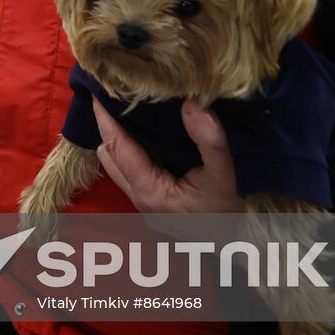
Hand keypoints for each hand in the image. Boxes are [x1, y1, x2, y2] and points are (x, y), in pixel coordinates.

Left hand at [92, 97, 244, 213]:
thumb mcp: (225, 174)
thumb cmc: (230, 210)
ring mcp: (143, 202)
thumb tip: (192, 103)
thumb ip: (210, 140)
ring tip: (126, 111)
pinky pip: (128, 170)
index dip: (105, 119)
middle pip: (109, 155)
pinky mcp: (150, 202)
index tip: (97, 93)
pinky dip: (129, 150)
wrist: (237, 241)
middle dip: (107, 127)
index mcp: (150, 191)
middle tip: (114, 97)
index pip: (117, 148)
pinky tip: (143, 133)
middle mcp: (139, 197)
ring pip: (115, 164)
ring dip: (117, 139)